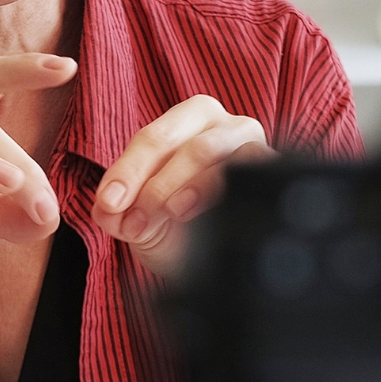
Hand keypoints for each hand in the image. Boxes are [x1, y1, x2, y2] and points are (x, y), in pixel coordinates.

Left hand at [93, 95, 272, 277]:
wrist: (214, 261)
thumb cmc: (177, 228)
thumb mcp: (138, 217)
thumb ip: (116, 209)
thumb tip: (108, 209)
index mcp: (186, 121)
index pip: (153, 138)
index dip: (127, 172)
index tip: (109, 204)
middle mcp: (222, 124)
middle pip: (183, 142)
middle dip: (154, 182)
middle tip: (135, 220)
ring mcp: (250, 143)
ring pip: (211, 153)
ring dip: (181, 186)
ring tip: (169, 215)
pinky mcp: (272, 166)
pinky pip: (246, 171)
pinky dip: (218, 192)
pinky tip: (203, 217)